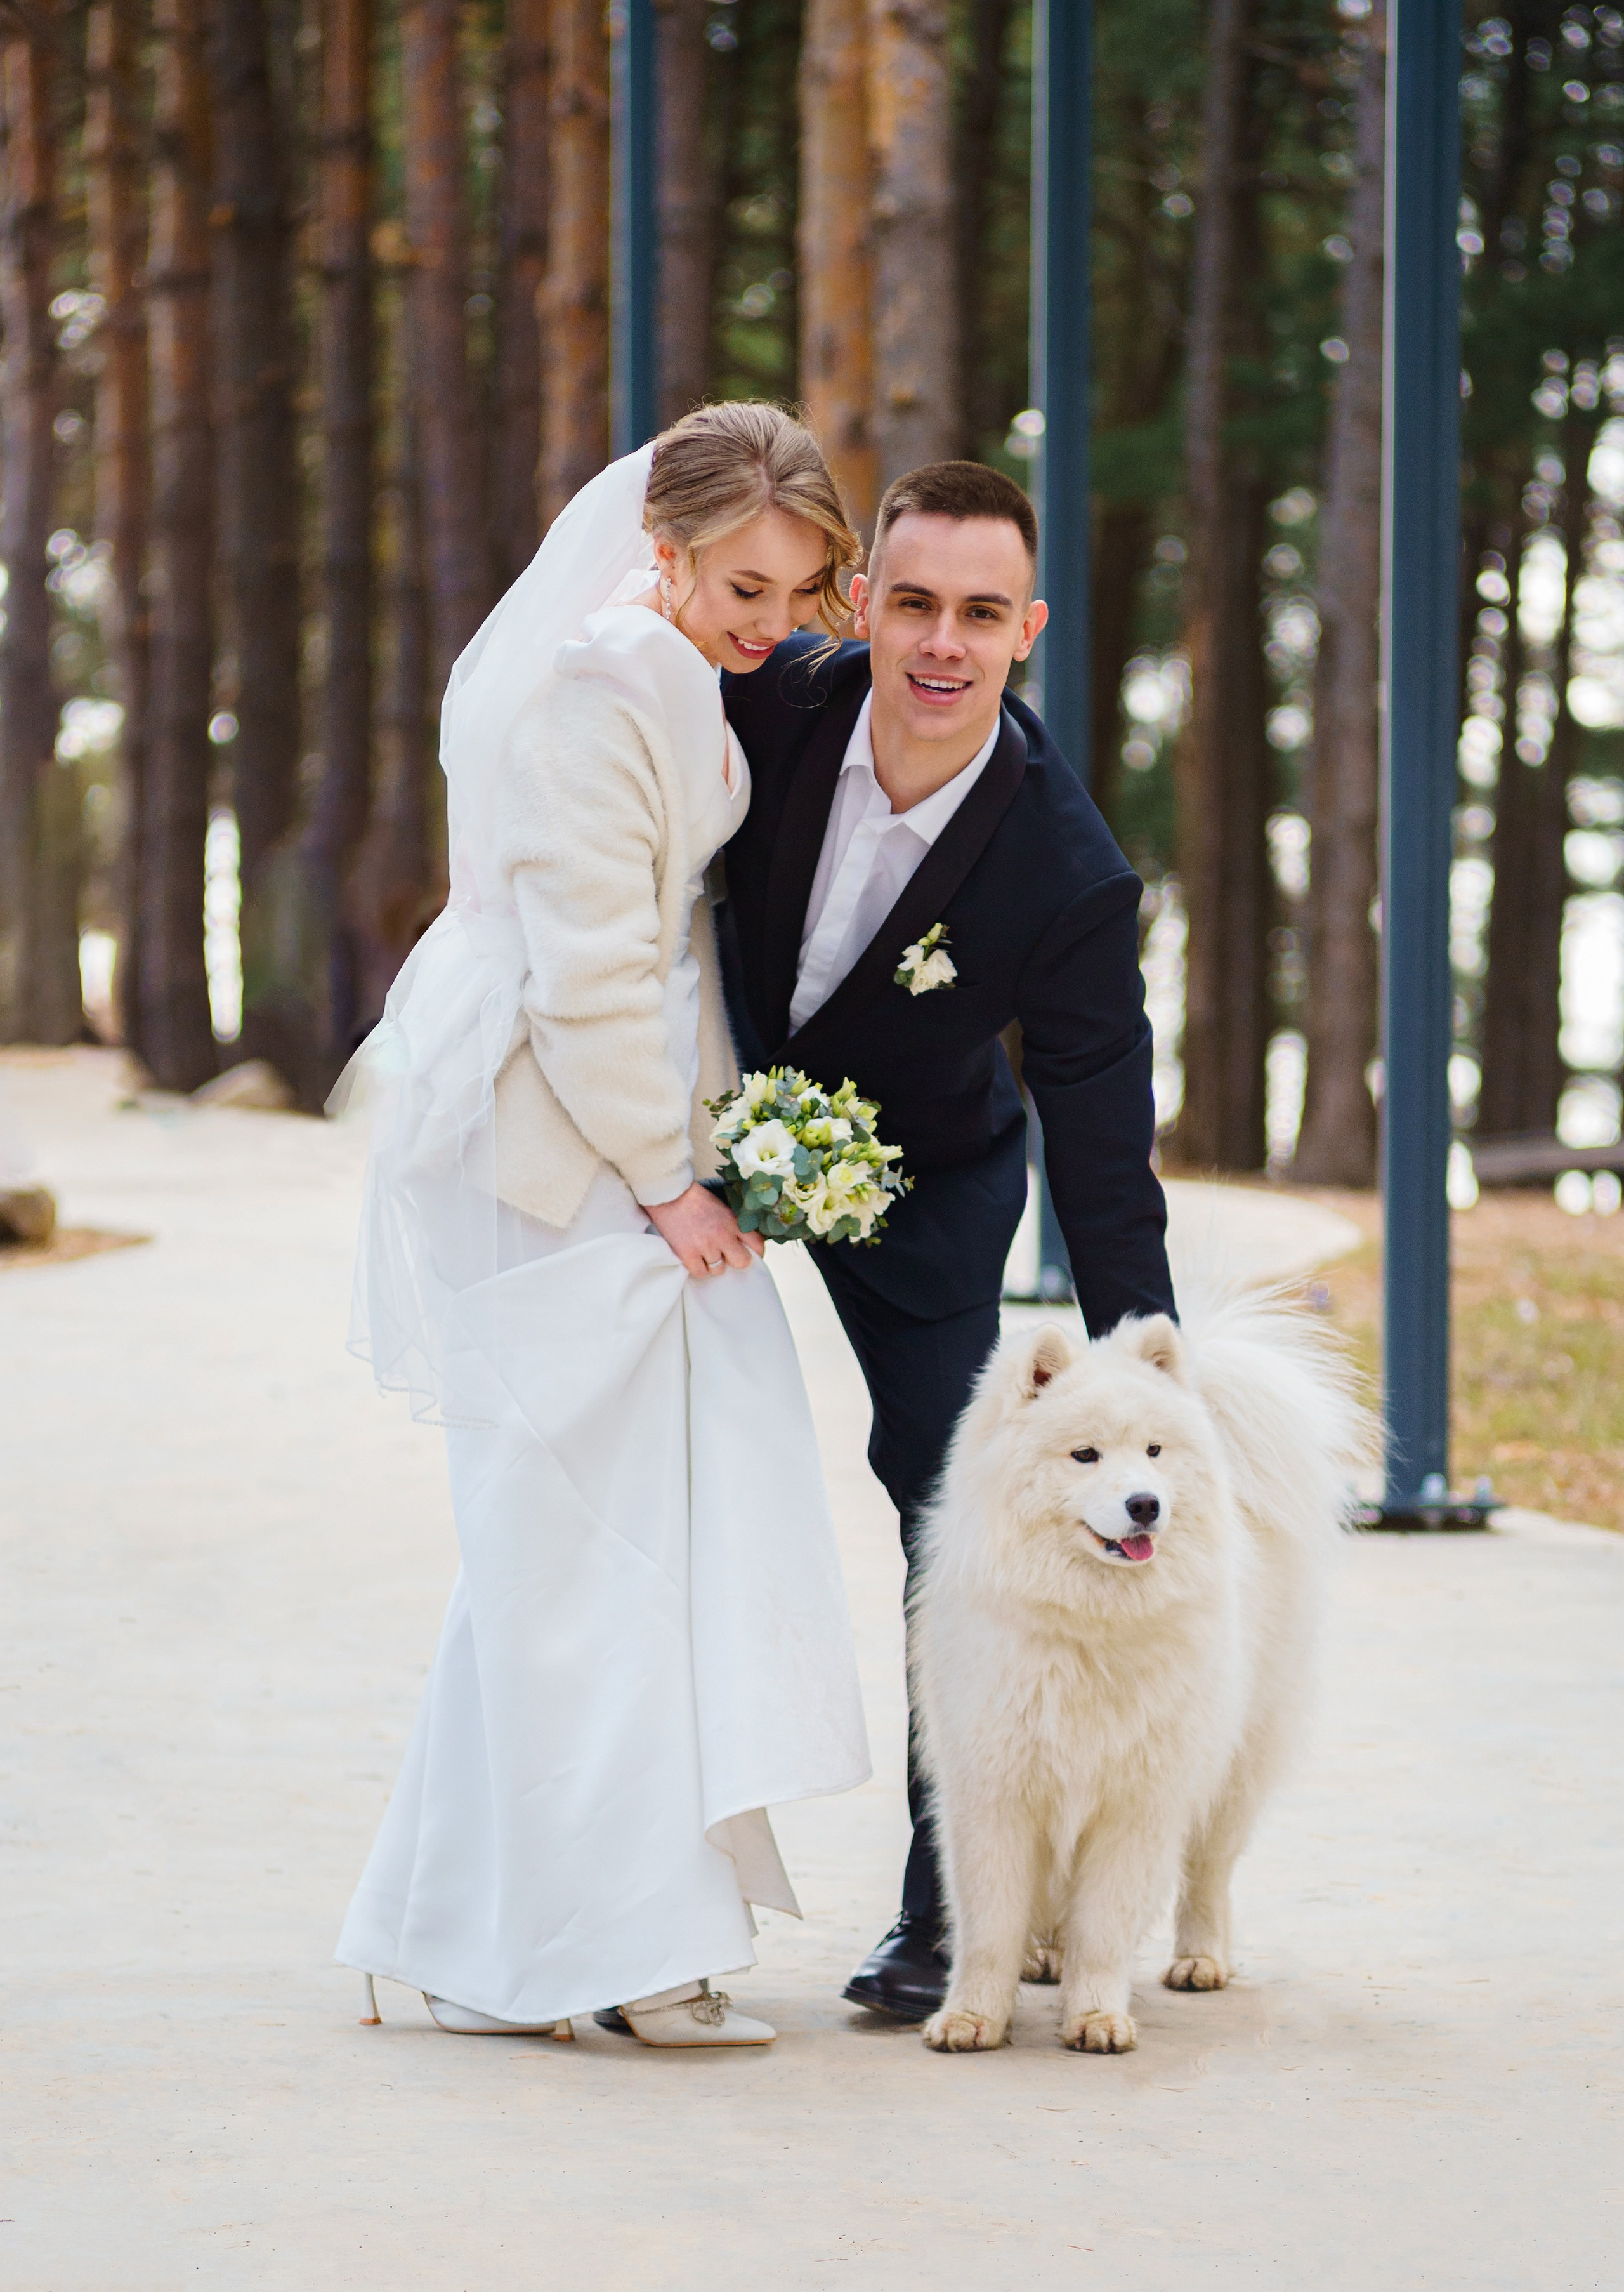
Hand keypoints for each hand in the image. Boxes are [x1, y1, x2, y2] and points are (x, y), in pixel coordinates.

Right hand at [646, 1183, 764, 1276]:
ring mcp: (705, 1246)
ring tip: (704, 1252)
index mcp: (732, 1222)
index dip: (756, 1253)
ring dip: (713, 1264)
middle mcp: (722, 1235)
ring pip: (719, 1270)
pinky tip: (694, 1258)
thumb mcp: (721, 1208)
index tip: (750, 1254)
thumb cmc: (694, 1200)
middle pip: (742, 1261)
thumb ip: (733, 1225)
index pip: (757, 1245)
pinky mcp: (687, 1254)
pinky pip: (700, 1273)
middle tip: (727, 1256)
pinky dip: (698, 1268)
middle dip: (736, 1260)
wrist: (668, 1195)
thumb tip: (743, 1243)